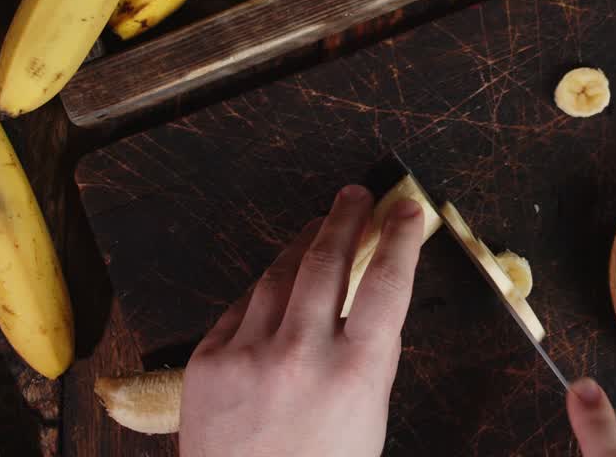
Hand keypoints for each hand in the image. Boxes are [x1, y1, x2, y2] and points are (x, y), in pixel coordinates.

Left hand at [179, 185, 424, 456]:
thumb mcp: (368, 419)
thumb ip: (369, 358)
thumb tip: (372, 299)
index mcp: (355, 374)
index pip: (386, 283)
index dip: (400, 238)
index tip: (407, 210)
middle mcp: (301, 354)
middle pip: (327, 260)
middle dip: (345, 217)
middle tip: (356, 194)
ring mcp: (248, 354)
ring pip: (278, 274)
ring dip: (302, 244)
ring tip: (320, 227)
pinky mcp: (208, 361)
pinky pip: (241, 308)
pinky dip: (264, 292)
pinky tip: (277, 284)